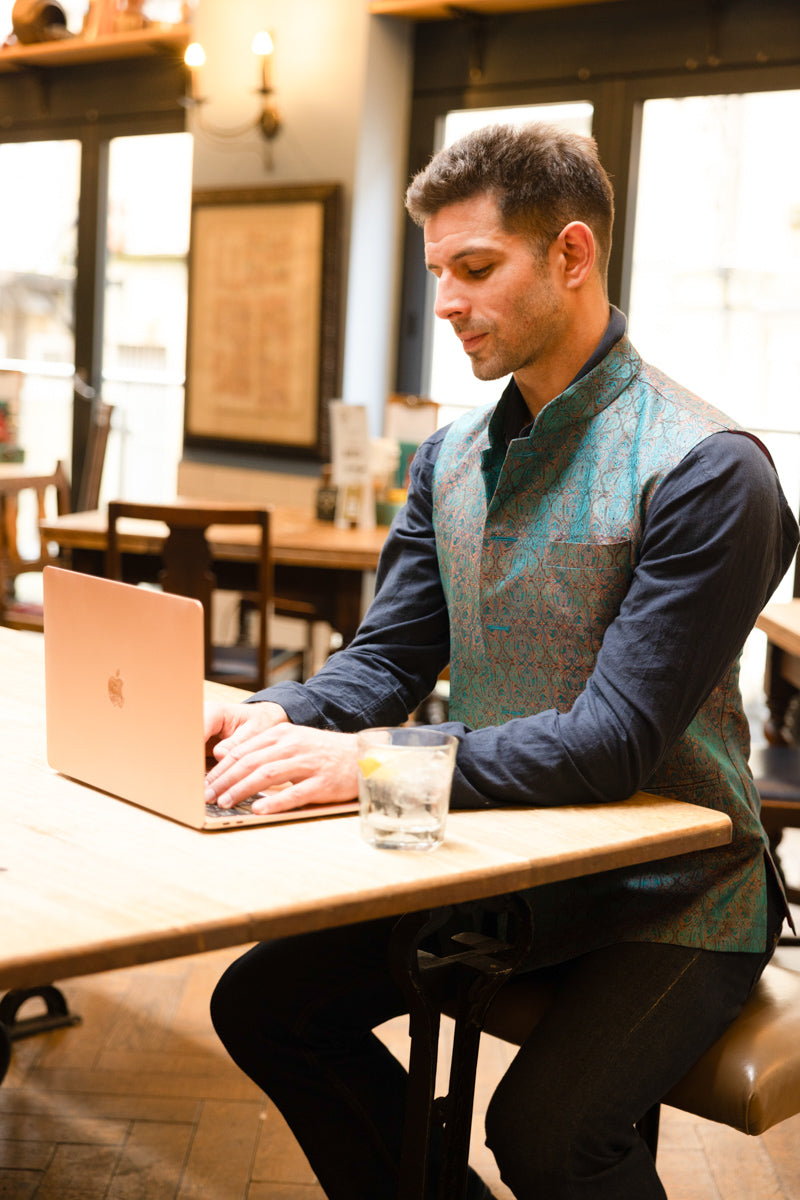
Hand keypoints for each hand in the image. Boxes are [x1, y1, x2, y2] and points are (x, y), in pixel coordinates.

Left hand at [204, 702, 358, 813]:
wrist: (360, 756)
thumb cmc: (321, 752)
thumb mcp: (292, 742)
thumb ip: (263, 749)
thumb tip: (228, 759)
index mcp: (281, 734)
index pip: (243, 751)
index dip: (221, 768)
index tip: (205, 783)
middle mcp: (292, 746)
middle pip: (250, 762)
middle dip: (225, 780)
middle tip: (207, 795)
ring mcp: (307, 763)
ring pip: (267, 774)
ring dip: (242, 789)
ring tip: (225, 802)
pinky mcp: (321, 782)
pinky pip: (294, 793)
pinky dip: (274, 802)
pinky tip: (258, 809)